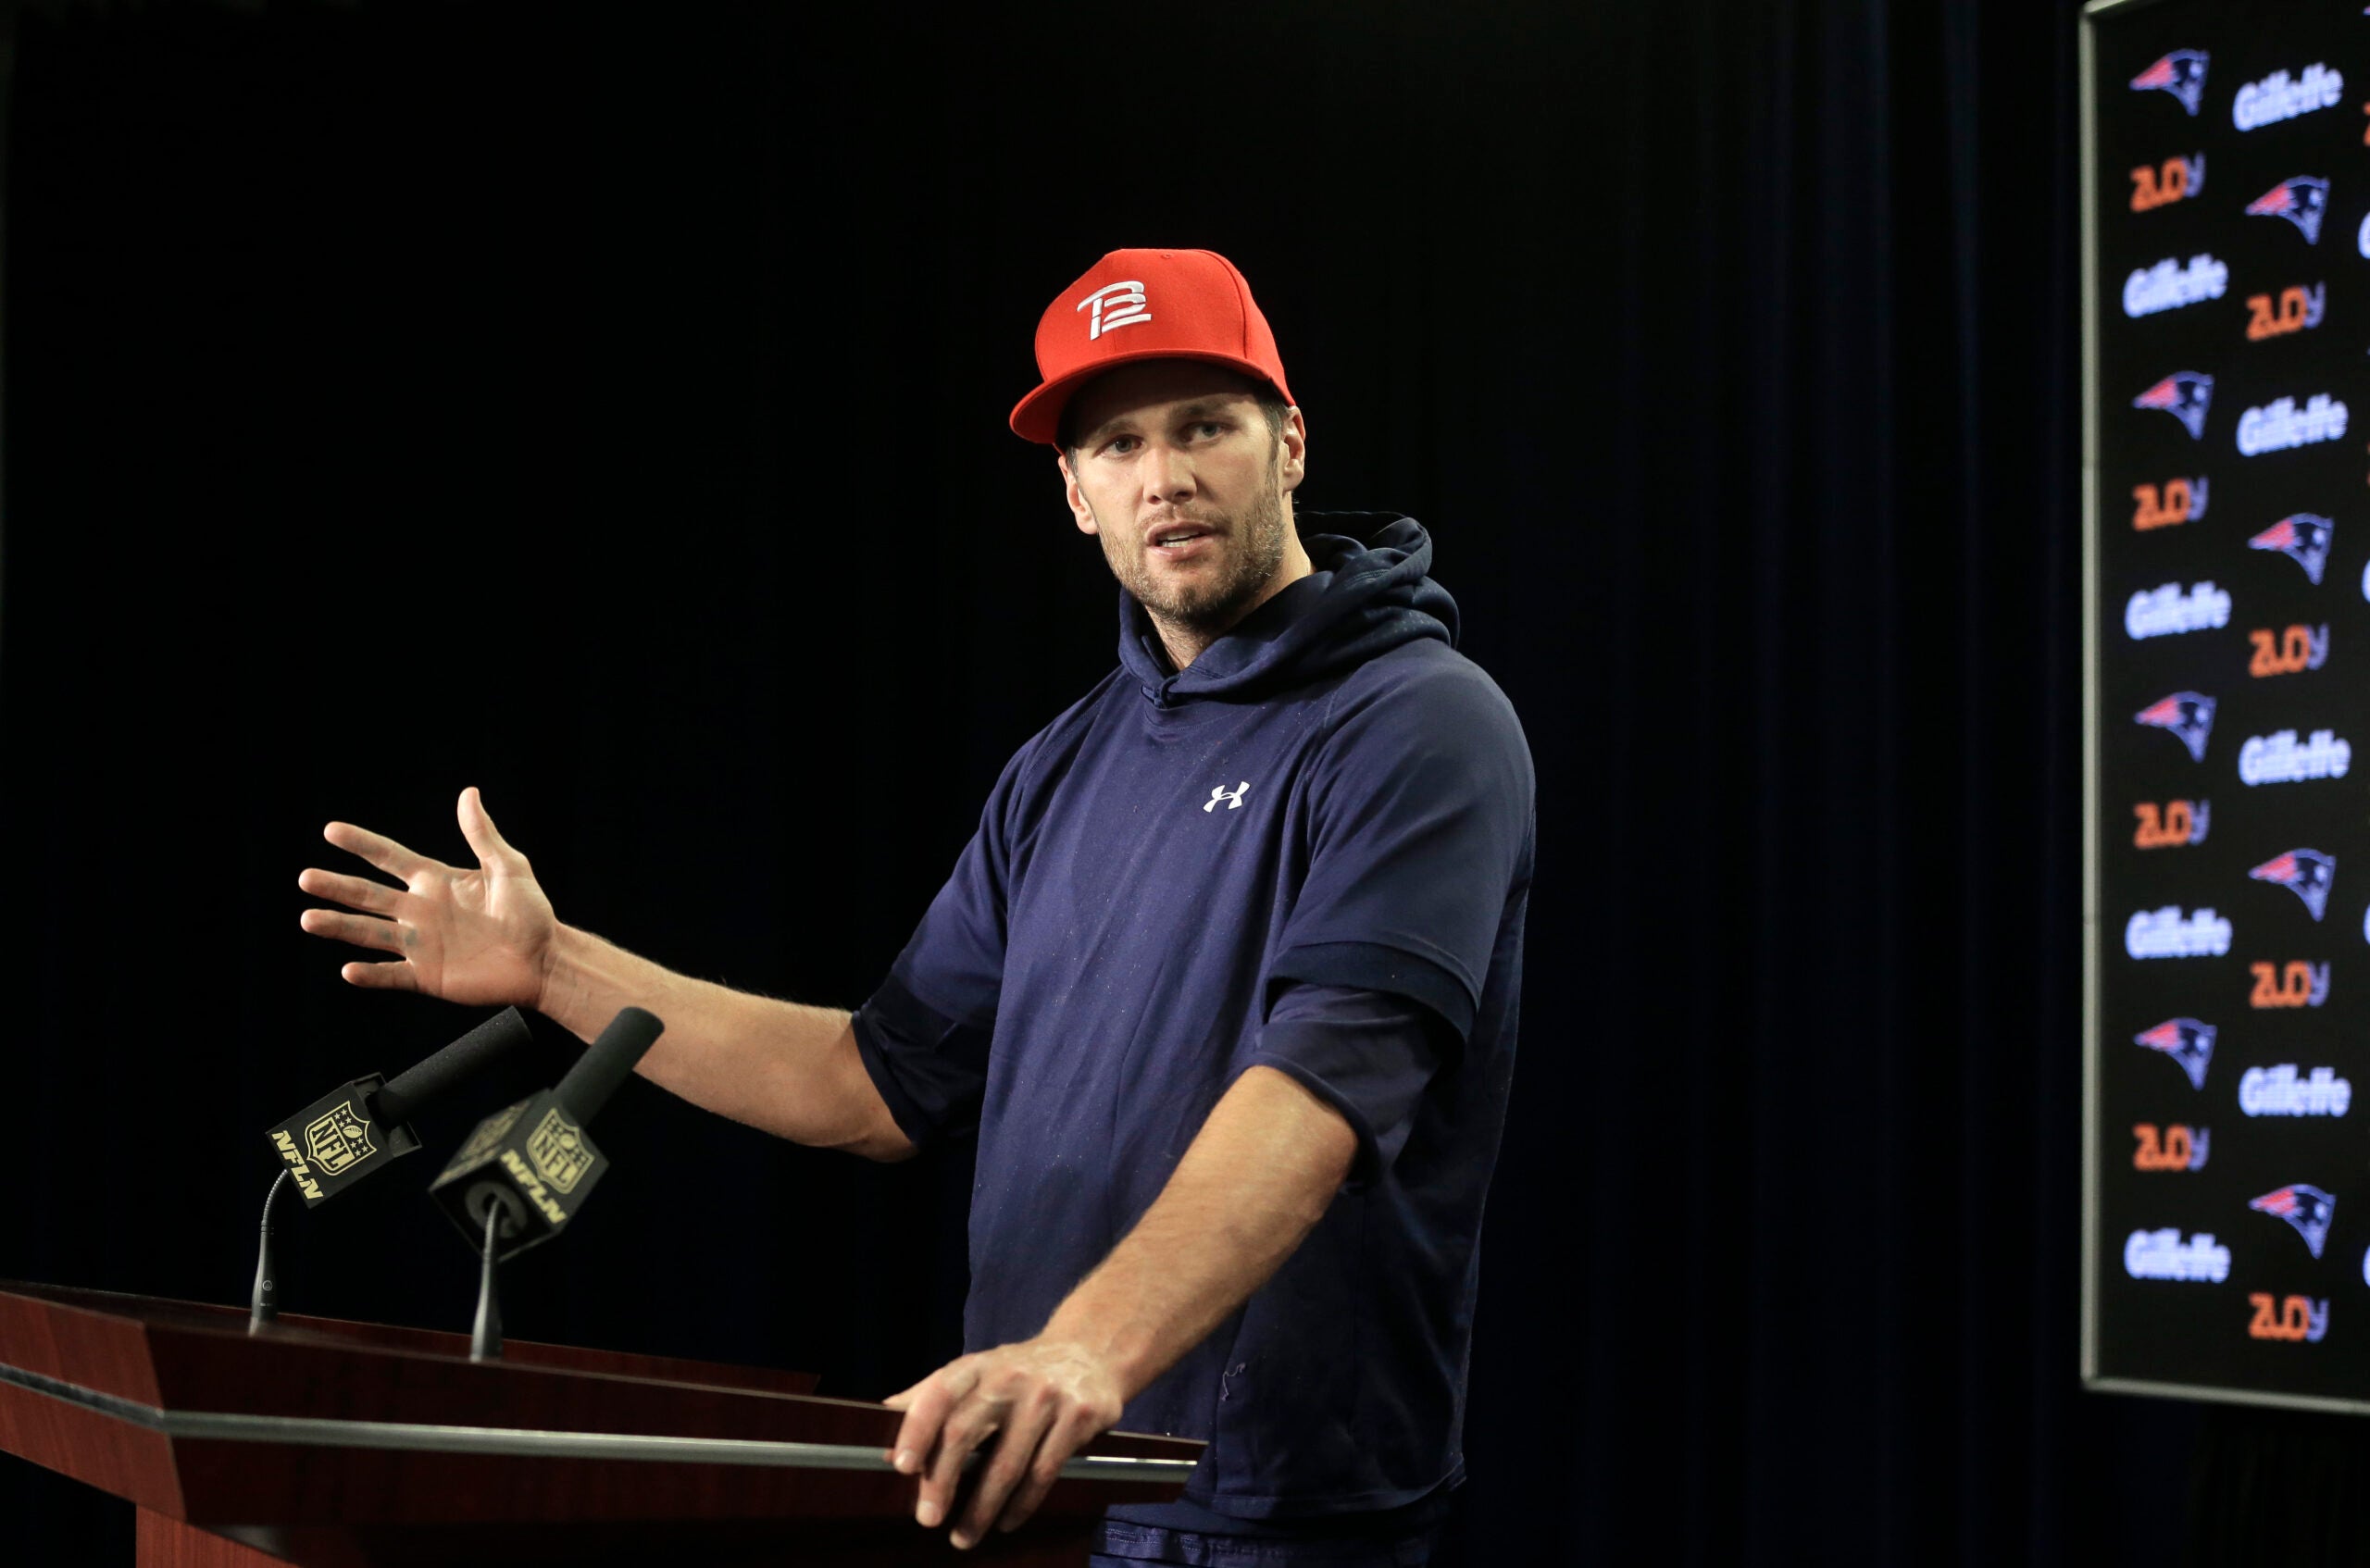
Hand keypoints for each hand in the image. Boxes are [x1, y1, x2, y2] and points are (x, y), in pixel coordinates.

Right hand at [298, 787, 557, 1007]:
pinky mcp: (427, 975)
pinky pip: (392, 975)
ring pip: (370, 933)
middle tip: (306, 878)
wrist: (544, 959)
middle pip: (369, 896)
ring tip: (308, 919)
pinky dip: (371, 974)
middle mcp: (420, 911)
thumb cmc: (531, 912)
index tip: (331, 830)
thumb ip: (482, 835)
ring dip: (340, 927)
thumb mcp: (509, 867)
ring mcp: (421, 944)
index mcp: (436, 882)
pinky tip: (349, 970)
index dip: (362, 844)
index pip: (390, 858)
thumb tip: (469, 793)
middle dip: (337, 887)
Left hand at [882, 1337, 1124, 1549]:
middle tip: (927, 1518)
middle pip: (966, 1432)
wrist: (1091, 1350)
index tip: (901, 1466)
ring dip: (981, 1508)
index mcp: (977, 1366)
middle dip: (942, 1481)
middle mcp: (1009, 1377)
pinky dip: (1021, 1505)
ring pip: (1007, 1464)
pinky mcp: (1078, 1418)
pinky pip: (1043, 1472)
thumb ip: (934, 1393)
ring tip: (963, 1537)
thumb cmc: (1020, 1369)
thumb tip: (881, 1418)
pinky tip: (1006, 1522)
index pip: (939, 1393)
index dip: (917, 1428)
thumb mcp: (977, 1371)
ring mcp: (1046, 1397)